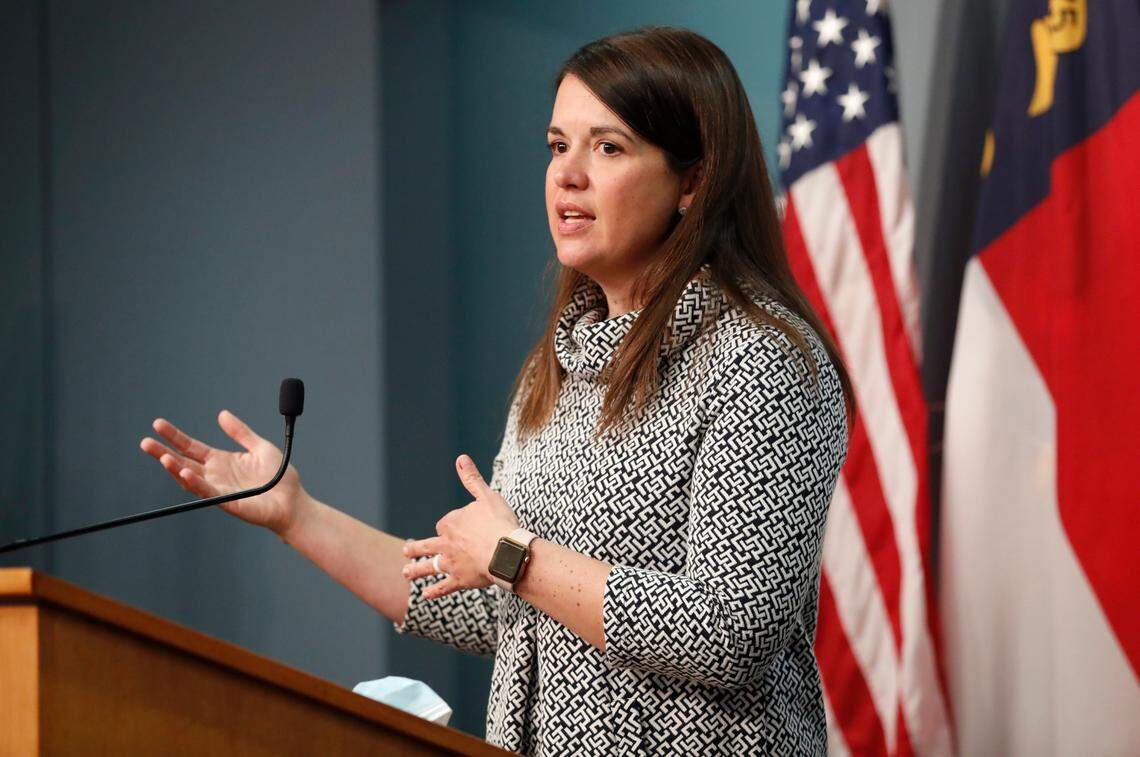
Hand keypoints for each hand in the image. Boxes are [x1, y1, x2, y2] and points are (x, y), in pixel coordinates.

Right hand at [139, 410, 307, 536]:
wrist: (293, 502)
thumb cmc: (279, 478)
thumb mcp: (259, 447)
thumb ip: (241, 432)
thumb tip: (222, 414)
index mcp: (221, 461)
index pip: (192, 447)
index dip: (175, 436)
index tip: (158, 424)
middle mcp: (216, 475)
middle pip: (183, 462)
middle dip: (163, 452)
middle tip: (145, 442)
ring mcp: (220, 490)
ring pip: (190, 479)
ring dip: (175, 468)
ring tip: (162, 457)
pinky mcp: (229, 503)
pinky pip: (208, 493)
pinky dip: (196, 483)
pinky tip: (185, 473)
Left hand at [402, 454, 519, 599]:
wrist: (506, 551)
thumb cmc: (499, 522)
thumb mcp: (486, 496)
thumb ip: (471, 479)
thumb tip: (460, 458)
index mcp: (451, 522)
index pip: (445, 523)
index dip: (452, 525)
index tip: (462, 527)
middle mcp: (445, 543)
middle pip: (427, 545)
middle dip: (415, 548)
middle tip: (405, 550)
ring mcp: (451, 563)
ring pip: (429, 566)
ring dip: (416, 570)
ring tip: (405, 573)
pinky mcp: (459, 580)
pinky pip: (443, 586)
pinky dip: (435, 591)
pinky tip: (426, 595)